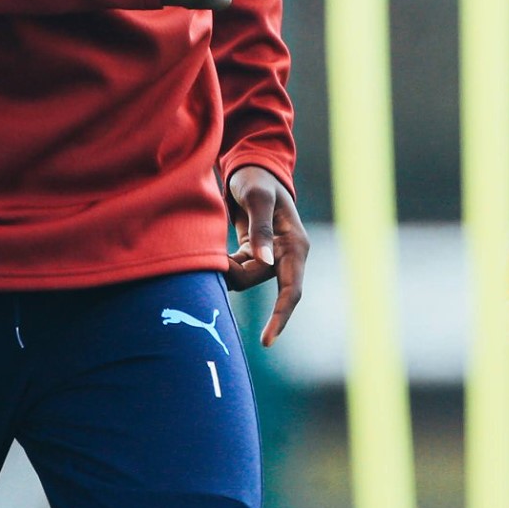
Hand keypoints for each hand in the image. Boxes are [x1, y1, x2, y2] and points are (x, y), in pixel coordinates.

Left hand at [225, 165, 306, 346]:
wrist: (252, 166)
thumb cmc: (257, 179)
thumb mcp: (257, 197)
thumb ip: (261, 229)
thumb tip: (266, 263)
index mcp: (295, 244)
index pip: (292, 290)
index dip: (280, 317)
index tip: (266, 341)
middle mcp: (287, 254)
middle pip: (258, 282)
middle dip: (235, 276)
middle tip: (216, 259)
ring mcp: (271, 255)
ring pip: (245, 278)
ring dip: (227, 270)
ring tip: (212, 248)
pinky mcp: (255, 253)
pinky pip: (238, 270)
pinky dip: (225, 265)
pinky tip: (214, 254)